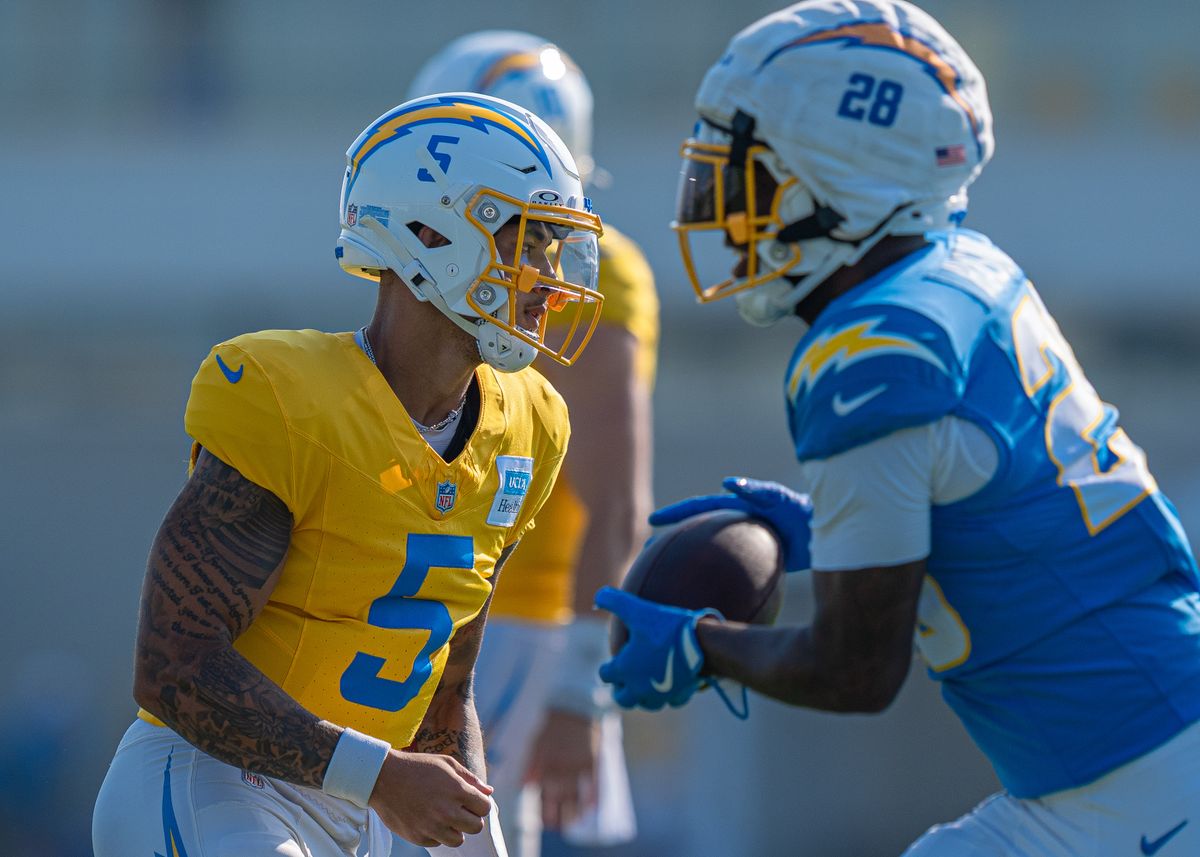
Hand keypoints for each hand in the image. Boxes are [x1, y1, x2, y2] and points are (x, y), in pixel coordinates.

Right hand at [368, 749, 493, 847]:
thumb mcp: (446, 764)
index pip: (485, 808)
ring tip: (444, 816)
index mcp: (457, 790)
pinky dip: (436, 834)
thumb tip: (489, 792)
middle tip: (459, 810)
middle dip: (471, 818)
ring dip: (455, 829)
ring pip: (458, 840)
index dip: (480, 804)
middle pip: (475, 827)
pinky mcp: (418, 837)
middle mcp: (446, 811)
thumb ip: (470, 778)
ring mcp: (432, 826)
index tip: (472, 801)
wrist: (383, 777)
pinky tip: (428, 819)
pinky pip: (437, 842)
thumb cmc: (418, 766)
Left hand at [524, 710, 599, 829]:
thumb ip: (531, 766)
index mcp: (545, 766)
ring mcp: (578, 768)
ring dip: (574, 814)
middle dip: (558, 817)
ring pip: (576, 798)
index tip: (547, 821)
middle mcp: (560, 770)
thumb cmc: (552, 725)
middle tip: (558, 825)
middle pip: (559, 802)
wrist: (574, 707)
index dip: (545, 812)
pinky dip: (592, 799)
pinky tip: (590, 809)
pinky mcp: (592, 763)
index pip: (543, 797)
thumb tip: (524, 785)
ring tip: (573, 822)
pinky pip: (594, 786)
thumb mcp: (536, 743)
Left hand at [594, 587, 717, 710]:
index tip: (612, 663)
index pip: (605, 675)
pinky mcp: (679, 695)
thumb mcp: (637, 609)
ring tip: (646, 687)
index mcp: (624, 669)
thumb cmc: (665, 627)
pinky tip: (672, 686)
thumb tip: (599, 595)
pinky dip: (669, 697)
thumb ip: (614, 601)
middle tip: (624, 682)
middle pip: (623, 699)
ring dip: (643, 697)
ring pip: (647, 704)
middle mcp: (639, 687)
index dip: (607, 668)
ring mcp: (660, 694)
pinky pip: (671, 702)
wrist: (700, 643)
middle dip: (622, 690)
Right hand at [650, 477, 812, 571]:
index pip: (699, 508)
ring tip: (667, 579)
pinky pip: (726, 572)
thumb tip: (727, 481)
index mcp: (735, 507)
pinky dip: (712, 581)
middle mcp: (734, 525)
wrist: (826, 533)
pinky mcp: (753, 561)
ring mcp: (742, 544)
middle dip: (672, 539)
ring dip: (687, 562)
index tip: (652, 520)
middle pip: (696, 532)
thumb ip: (757, 489)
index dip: (675, 513)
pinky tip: (705, 600)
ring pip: (707, 554)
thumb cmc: (805, 512)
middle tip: (648, 552)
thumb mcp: (780, 498)